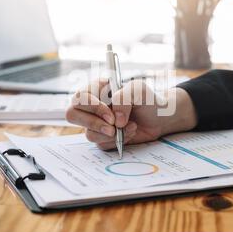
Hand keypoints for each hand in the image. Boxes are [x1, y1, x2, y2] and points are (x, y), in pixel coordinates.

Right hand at [66, 79, 196, 149]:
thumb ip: (124, 98)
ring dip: (111, 134)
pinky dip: (117, 141)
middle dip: (94, 123)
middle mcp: (92, 105)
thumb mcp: (139, 90)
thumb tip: (115, 120)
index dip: (93, 108)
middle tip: (113, 128)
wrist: (160, 118)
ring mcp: (96, 122)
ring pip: (88, 132)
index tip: (111, 116)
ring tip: (130, 127)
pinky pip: (100, 143)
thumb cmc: (148, 99)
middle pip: (72, 114)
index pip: (80, 97)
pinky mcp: (102, 137)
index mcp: (97, 88)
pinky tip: (129, 133)